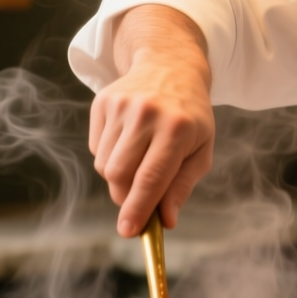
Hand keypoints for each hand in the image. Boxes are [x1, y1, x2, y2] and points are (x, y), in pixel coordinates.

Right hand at [89, 5, 214, 236]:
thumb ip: (182, 187)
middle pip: (119, 175)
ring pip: (104, 165)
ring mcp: (121, 105)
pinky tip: (128, 140)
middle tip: (139, 196)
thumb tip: (165, 220)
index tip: (128, 231)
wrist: (170, 67)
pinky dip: (109, 155)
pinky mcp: (102, 102)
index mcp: (178, 128)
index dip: (138, 208)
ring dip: (118, 176)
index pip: (151, 177)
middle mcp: (147, 114)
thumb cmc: (190, 117)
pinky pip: (96, 148)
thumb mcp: (201, 150)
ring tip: (139, 158)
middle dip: (125, 196)